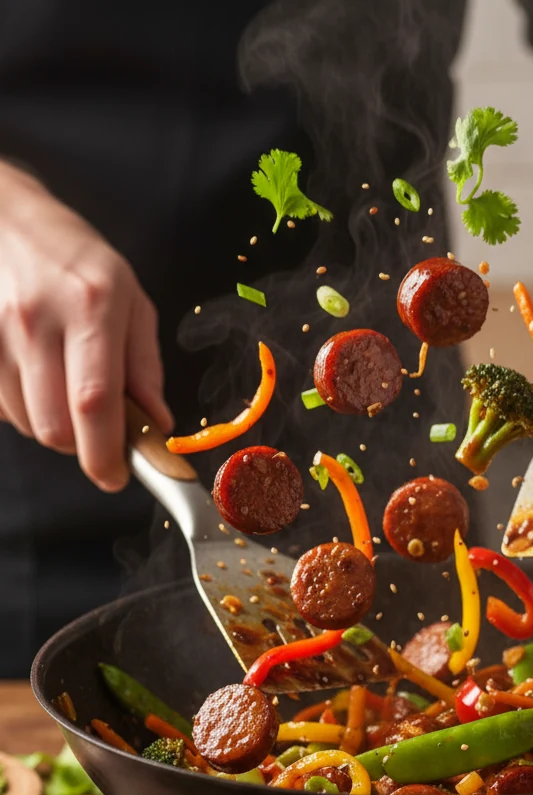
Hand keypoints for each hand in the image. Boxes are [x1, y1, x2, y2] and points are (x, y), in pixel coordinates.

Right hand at [0, 162, 172, 489]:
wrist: (4, 218)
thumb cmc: (75, 258)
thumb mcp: (130, 299)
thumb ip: (145, 367)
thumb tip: (156, 425)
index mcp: (92, 306)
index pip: (96, 404)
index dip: (105, 455)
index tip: (116, 477)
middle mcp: (39, 319)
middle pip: (55, 427)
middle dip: (82, 446)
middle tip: (98, 430)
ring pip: (27, 423)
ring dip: (52, 425)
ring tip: (64, 387)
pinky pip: (1, 407)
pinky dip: (22, 408)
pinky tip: (34, 376)